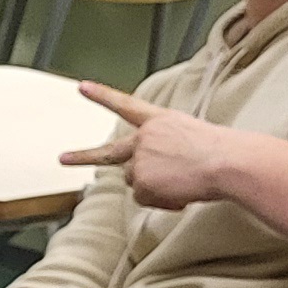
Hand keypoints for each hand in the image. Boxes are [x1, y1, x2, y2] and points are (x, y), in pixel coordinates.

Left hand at [70, 83, 248, 211]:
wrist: (225, 161)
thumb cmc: (220, 151)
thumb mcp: (190, 137)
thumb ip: (165, 149)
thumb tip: (156, 174)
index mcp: (160, 120)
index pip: (126, 105)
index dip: (102, 95)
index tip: (82, 86)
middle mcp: (144, 137)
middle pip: (108, 151)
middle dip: (82, 156)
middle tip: (62, 158)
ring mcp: (139, 158)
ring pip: (136, 182)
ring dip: (154, 188)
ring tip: (183, 182)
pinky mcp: (140, 179)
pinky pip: (145, 199)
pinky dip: (162, 200)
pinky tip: (181, 192)